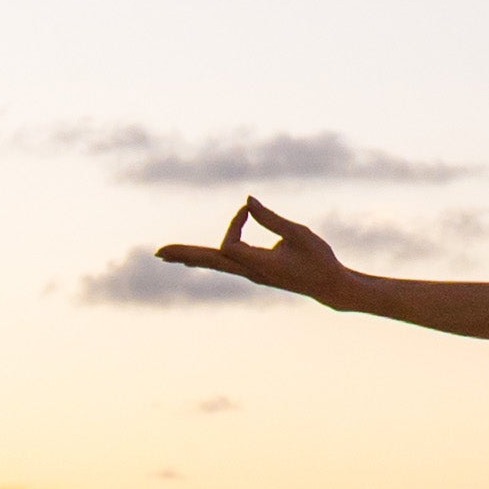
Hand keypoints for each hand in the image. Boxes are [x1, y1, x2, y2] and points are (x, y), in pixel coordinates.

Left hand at [155, 196, 347, 301]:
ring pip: (215, 263)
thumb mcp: (298, 234)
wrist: (330, 287)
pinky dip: (207, 258)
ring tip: (166, 256)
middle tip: (158, 253)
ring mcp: (251, 273)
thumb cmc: (319, 259)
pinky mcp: (256, 271)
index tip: (247, 209)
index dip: (234, 223)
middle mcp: (250, 272)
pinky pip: (225, 263)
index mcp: (259, 265)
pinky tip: (192, 261)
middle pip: (210, 261)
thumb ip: (271, 218)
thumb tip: (247, 201)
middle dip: (185, 255)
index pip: (229, 244)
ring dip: (190, 257)